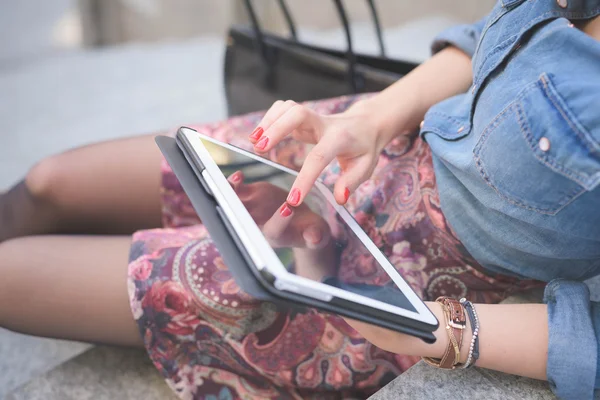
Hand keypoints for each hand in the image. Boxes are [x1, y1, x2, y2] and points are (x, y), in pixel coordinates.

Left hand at [227, 171, 330, 249]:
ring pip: (239, 204)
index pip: (275, 230)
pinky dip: (236, 184)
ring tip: (234, 182)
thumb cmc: (310, 231)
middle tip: (237, 201)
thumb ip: (316, 236)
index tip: (288, 209)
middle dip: (241, 211)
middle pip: (248, 220)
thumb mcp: (318, 234)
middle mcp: (263, 225)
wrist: (301, 224)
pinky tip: (238, 176)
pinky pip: (240, 192)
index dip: (280, 220)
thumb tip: (316, 237)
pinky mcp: (253, 197)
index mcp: (278, 236)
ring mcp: (255, 210)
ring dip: (232, 194)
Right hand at [248, 99, 408, 205]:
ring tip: (254, 143)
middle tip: (260, 149)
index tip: (293, 199)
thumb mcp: (365, 167)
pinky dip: (269, 119)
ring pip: (287, 108)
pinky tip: (260, 135)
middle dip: (276, 128)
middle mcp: (324, 123)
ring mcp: (312, 117)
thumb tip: (339, 198)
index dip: (304, 178)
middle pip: (297, 113)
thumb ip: (351, 182)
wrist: (367, 124)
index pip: (319, 157)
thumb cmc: (364, 148)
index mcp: (340, 139)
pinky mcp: (302, 117)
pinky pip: (283, 109)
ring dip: (268, 121)